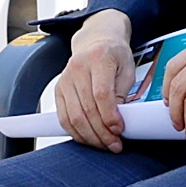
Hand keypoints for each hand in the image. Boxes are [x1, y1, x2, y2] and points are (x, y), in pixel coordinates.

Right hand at [54, 14, 136, 151]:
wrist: (95, 42)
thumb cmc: (114, 55)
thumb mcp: (127, 69)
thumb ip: (122, 93)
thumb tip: (117, 121)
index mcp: (98, 59)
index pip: (101, 94)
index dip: (110, 117)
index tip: (119, 130)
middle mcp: (78, 68)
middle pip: (87, 109)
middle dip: (102, 133)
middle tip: (115, 144)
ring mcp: (65, 80)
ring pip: (74, 117)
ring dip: (90, 136)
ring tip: (104, 144)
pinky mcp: (58, 90)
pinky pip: (64, 118)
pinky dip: (76, 133)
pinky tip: (88, 138)